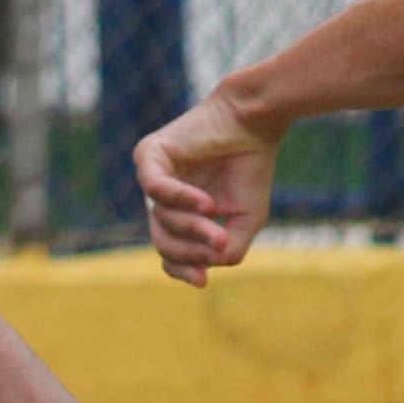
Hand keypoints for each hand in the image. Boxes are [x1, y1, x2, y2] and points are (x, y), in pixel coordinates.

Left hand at [132, 89, 278, 286]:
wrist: (255, 121)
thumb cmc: (251, 166)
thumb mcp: (246, 219)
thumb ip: (229, 249)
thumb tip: (210, 264)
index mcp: (178, 212)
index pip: (167, 251)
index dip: (182, 269)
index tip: (203, 280)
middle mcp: (160, 197)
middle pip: (163, 241)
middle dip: (192, 250)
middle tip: (221, 244)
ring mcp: (151, 175)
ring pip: (162, 219)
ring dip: (193, 228)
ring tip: (219, 227)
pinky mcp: (148, 154)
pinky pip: (155, 188)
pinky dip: (182, 200)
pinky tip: (207, 204)